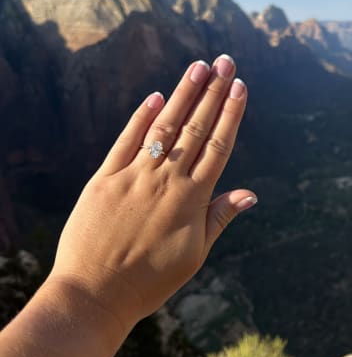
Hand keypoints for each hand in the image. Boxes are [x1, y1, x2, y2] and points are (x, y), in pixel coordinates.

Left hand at [48, 54, 255, 334]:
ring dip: (183, 94)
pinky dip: (141, 117)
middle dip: (213, 92)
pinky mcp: (104, 179)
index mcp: (192, 199)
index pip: (218, 146)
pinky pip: (126, 141)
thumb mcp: (194, 254)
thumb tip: (251, 192)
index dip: (231, 114)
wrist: (95, 295)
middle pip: (195, 128)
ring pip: (164, 127)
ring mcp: (134, 176)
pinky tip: (155, 96)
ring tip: (198, 66)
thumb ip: (220, 217)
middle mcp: (166, 180)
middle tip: (226, 61)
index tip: (241, 86)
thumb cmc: (150, 281)